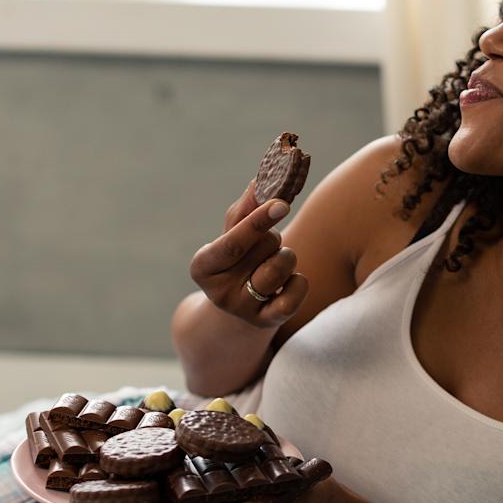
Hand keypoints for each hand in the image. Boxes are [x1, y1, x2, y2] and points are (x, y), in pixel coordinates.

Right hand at [189, 179, 309, 328]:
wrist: (241, 307)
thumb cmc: (239, 259)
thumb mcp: (233, 233)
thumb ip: (246, 208)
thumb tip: (261, 180)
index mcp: (202, 266)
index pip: (234, 243)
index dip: (258, 221)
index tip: (282, 203)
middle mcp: (218, 293)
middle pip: (264, 247)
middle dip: (273, 237)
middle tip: (265, 246)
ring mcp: (242, 310)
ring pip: (282, 266)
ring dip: (287, 256)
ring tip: (276, 262)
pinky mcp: (266, 322)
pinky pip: (296, 292)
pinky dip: (299, 281)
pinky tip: (288, 282)